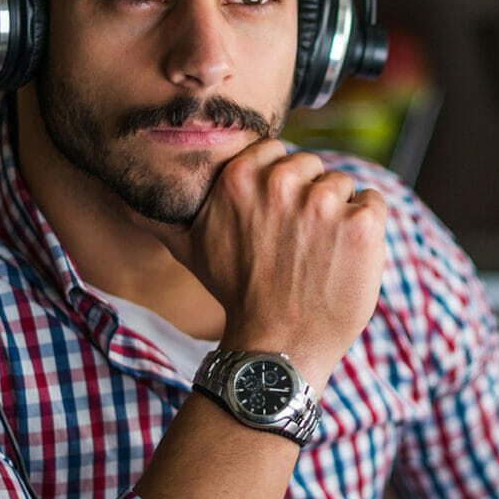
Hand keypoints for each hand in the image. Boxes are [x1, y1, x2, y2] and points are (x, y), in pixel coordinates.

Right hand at [156, 139, 387, 389]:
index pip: (278, 151)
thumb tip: (124, 198)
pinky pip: (374, 203)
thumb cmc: (237, 295)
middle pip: (313, 167)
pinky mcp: (362, 226)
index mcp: (243, 177)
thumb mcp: (189, 250)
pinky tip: (345, 257)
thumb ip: (161, 217)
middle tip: (297, 244)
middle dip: (310, 199)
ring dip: (338, 215)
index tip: (276, 218)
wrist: (278, 348)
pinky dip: (367, 226)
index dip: (281, 184)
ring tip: (319, 255)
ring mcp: (325, 203)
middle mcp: (283, 183)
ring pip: (343, 186)